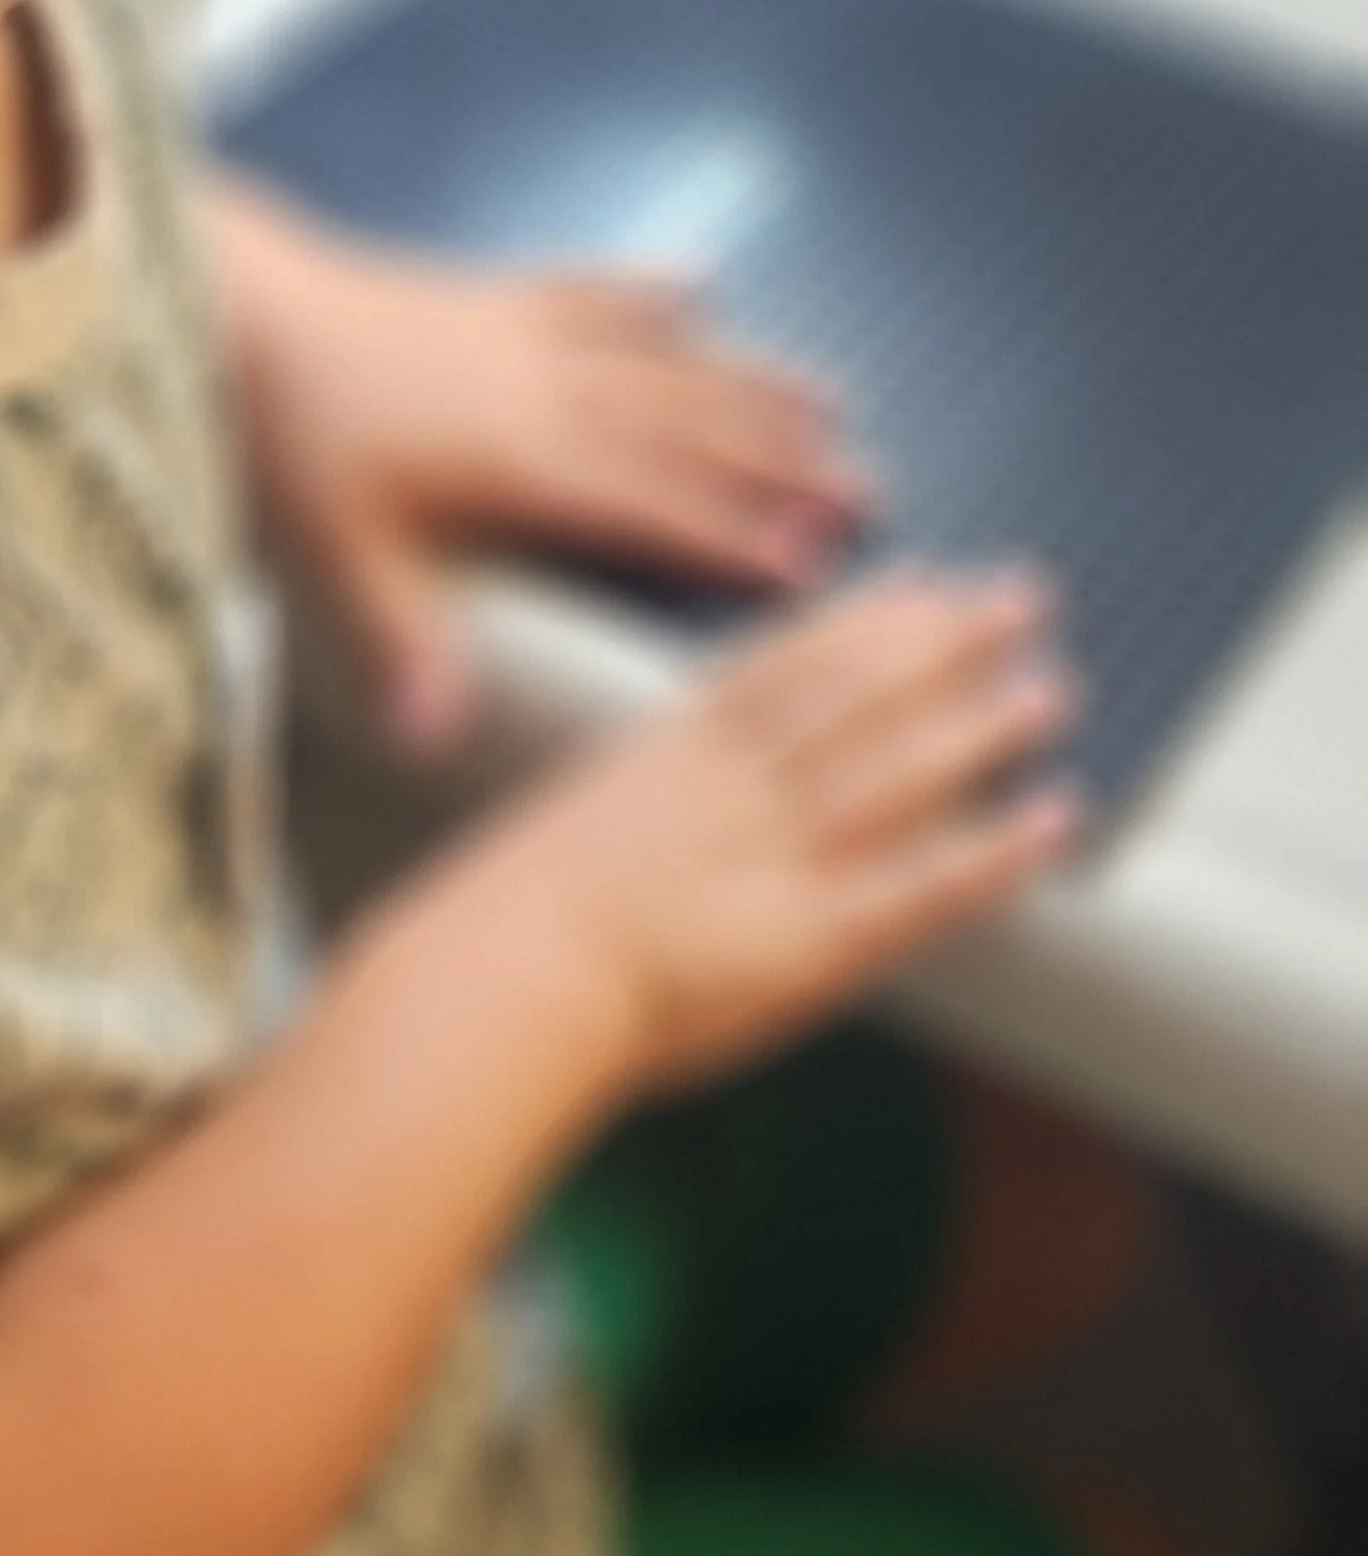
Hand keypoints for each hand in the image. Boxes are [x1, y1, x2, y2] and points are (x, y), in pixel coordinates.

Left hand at [212, 183, 871, 749]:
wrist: (249, 308)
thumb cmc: (294, 433)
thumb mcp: (339, 550)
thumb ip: (402, 641)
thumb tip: (436, 738)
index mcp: (523, 465)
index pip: (653, 511)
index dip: (735, 539)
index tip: (816, 564)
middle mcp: (548, 396)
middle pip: (688, 435)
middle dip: (781, 466)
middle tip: (868, 488)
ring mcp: (527, 339)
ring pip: (665, 364)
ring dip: (749, 384)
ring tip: (832, 399)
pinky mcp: (495, 299)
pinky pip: (593, 294)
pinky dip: (649, 293)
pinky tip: (702, 285)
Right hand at [465, 567, 1079, 1112]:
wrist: (501, 978)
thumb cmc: (510, 921)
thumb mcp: (575, 822)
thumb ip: (644, 800)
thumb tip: (679, 787)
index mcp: (679, 751)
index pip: (792, 661)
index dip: (869, 617)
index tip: (926, 577)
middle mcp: (741, 785)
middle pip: (862, 694)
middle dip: (948, 639)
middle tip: (1021, 594)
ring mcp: (780, 855)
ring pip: (901, 770)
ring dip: (983, 723)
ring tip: (1054, 685)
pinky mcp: (813, 937)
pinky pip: (921, 886)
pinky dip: (993, 850)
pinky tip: (1052, 818)